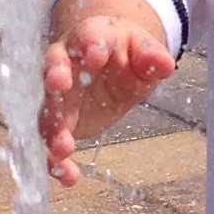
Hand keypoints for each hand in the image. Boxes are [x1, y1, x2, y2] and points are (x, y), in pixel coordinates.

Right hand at [43, 0, 174, 185]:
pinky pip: (53, 142)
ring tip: (63, 146)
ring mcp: (58, 95)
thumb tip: (166, 64)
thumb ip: (151, 57)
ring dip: (52, 128)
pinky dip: (57, 161)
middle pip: (55, 69)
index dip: (90, 45)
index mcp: (90, 39)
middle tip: (58, 85)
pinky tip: (70, 177)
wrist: (110, 63)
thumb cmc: (127, 52)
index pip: (87, 37)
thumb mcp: (144, 53)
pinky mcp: (59, 122)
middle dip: (55, 78)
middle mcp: (65, 65)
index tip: (95, 55)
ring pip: (48, 110)